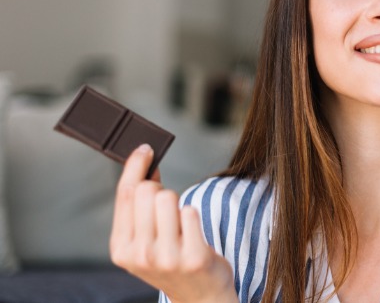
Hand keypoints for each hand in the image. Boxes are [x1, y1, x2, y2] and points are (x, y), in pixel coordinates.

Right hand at [109, 144, 236, 302]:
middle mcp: (140, 255)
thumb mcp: (146, 240)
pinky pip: (191, 211)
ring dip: (178, 203)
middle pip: (147, 191)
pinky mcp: (194, 257)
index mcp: (121, 249)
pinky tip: (194, 234)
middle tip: (168, 206)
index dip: (135, 166)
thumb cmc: (173, 262)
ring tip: (181, 226)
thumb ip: (140, 208)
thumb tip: (145, 165)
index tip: (145, 148)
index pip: (125, 194)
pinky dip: (194, 215)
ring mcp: (167, 258)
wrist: (201, 297)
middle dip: (160, 189)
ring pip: (169, 197)